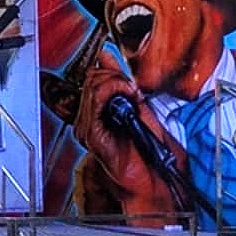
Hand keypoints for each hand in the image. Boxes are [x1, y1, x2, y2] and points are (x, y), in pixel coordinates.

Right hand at [73, 49, 183, 217]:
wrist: (150, 178)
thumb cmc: (144, 148)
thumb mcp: (135, 105)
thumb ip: (120, 83)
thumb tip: (107, 58)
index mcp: (94, 112)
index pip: (92, 77)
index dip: (110, 69)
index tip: (127, 77)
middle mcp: (86, 119)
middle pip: (91, 78)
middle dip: (114, 75)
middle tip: (131, 87)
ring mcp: (86, 126)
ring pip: (93, 86)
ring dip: (117, 82)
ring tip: (132, 93)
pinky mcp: (90, 133)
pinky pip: (96, 101)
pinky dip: (113, 90)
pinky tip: (127, 96)